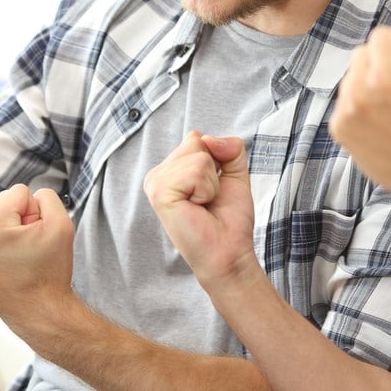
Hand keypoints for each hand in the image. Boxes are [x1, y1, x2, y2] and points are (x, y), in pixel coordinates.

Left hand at [0, 184, 75, 337]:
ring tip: (17, 254)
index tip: (35, 241)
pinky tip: (6, 257)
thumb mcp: (61, 225)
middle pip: (3, 198)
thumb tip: (29, 196)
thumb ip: (47, 196)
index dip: (36, 213)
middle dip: (20, 217)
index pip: (20, 191)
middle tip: (27, 248)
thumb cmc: (49, 272)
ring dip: (9, 226)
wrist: (37, 312)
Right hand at [144, 131, 255, 287]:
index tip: (211, 189)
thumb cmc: (229, 219)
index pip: (196, 138)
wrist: (229, 252)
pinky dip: (207, 190)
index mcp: (169, 169)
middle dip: (214, 170)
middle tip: (208, 199)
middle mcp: (157, 174)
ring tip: (202, 205)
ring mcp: (155, 182)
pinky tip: (197, 208)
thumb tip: (209, 139)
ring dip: (211, 183)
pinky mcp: (159, 192)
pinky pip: (196, 170)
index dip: (216, 160)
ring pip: (199, 155)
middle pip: (197, 141)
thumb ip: (229, 147)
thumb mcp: (235, 173)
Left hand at [329, 26, 390, 201]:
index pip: (381, 35)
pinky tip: (382, 125)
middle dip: (381, 65)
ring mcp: (346, 111)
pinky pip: (345, 102)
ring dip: (367, 86)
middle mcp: (360, 90)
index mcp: (387, 73)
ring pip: (351, 77)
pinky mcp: (339, 130)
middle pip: (361, 53)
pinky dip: (359, 108)